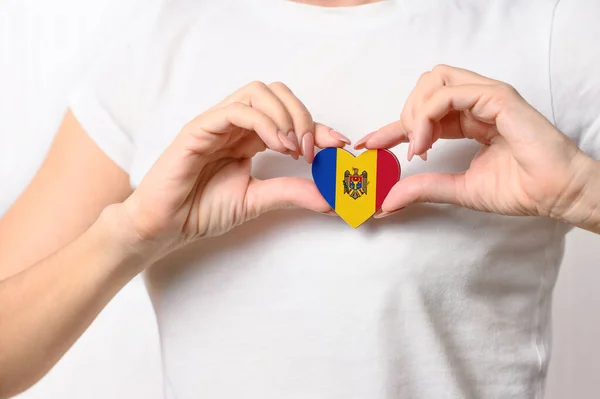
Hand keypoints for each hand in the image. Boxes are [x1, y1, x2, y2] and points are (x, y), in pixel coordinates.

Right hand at [116, 81, 348, 256]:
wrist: (166, 225)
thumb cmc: (202, 209)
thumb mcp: (257, 200)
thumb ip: (291, 193)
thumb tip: (331, 198)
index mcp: (250, 138)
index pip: (290, 118)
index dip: (319, 127)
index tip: (340, 146)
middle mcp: (236, 125)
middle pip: (278, 94)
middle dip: (304, 116)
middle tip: (315, 150)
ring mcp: (217, 123)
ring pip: (258, 93)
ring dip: (286, 115)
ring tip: (296, 149)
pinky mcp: (200, 128)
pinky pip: (236, 110)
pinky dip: (264, 122)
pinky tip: (278, 146)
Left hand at [356, 65, 598, 225]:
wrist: (554, 193)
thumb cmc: (518, 189)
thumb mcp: (458, 189)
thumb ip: (422, 189)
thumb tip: (385, 201)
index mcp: (467, 120)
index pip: (421, 115)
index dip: (391, 128)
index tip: (368, 144)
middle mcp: (475, 103)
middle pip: (424, 86)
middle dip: (405, 114)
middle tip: (407, 148)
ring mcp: (486, 96)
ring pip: (434, 80)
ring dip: (416, 111)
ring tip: (417, 146)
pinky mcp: (497, 97)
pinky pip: (450, 91)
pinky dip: (429, 114)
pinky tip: (426, 142)